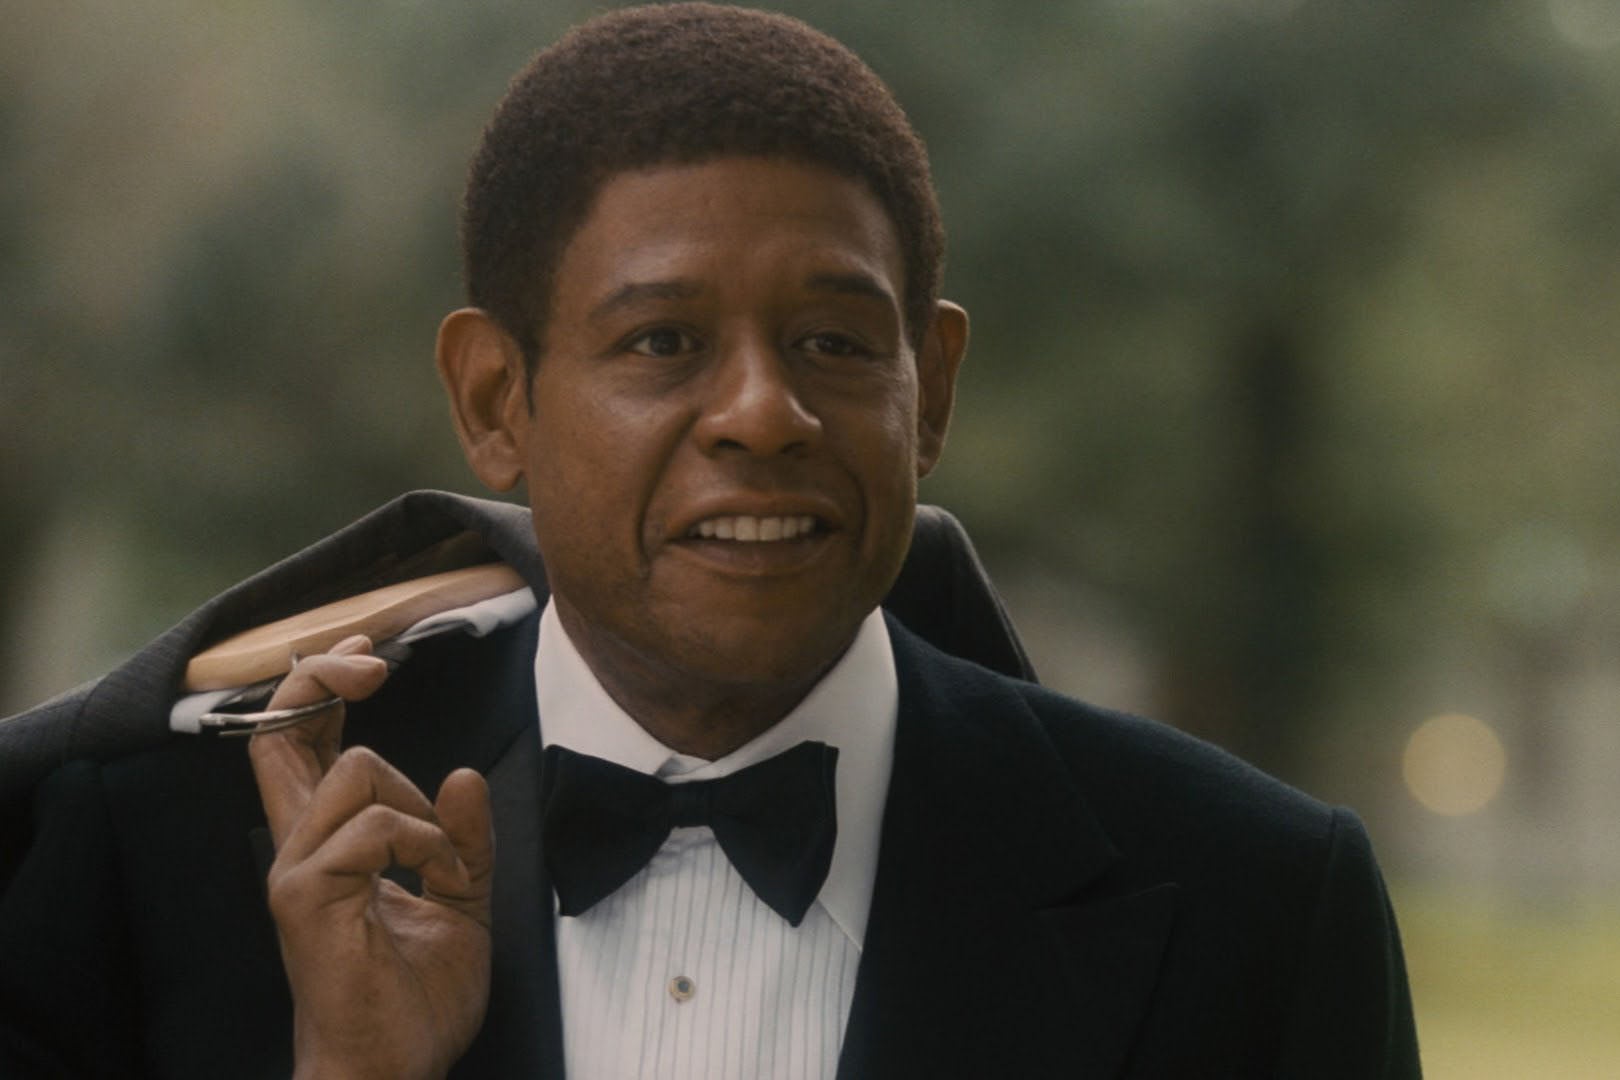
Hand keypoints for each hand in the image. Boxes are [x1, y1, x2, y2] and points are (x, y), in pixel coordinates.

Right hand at [248, 635, 493, 1079]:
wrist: (396, 1067)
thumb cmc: (416, 999)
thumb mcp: (464, 899)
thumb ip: (464, 839)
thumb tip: (462, 775)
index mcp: (330, 845)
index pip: (299, 747)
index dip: (319, 688)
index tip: (366, 655)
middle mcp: (301, 848)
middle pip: (280, 733)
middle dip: (322, 679)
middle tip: (375, 665)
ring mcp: (297, 869)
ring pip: (356, 769)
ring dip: (424, 809)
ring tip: (444, 868)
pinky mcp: (306, 895)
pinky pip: (376, 827)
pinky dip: (427, 845)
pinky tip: (439, 886)